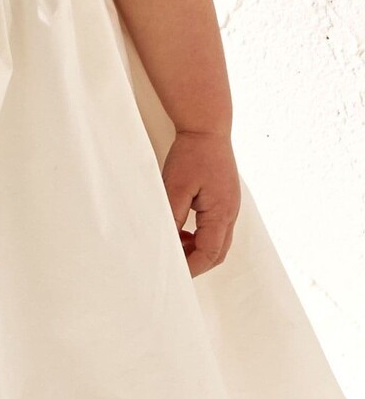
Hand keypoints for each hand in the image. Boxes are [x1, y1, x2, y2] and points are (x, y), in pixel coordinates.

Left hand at [161, 129, 239, 277]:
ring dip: (197, 249)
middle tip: (172, 262)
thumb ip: (173, 217)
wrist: (207, 128)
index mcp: (221, 213)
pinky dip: (199, 236)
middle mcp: (230, 214)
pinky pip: (215, 228)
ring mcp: (229, 207)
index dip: (190, 267)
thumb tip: (167, 242)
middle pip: (217, 253)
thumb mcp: (176, 187)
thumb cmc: (192, 155)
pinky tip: (182, 228)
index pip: (209, 254)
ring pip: (217, 242)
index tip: (171, 271)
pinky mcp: (224, 200)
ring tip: (174, 243)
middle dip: (195, 262)